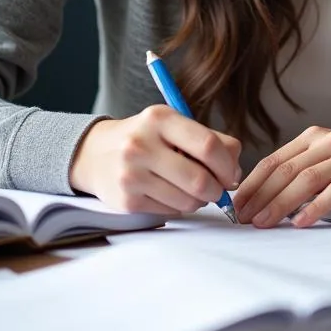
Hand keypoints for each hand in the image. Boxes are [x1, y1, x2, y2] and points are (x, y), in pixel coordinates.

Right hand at [69, 106, 241, 215]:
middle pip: (200, 179)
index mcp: (160, 119)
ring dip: (198, 200)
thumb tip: (235, 170)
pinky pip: (170, 211)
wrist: (95, 154)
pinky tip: (169, 193)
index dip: (227, 165)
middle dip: (217, 190)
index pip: (207, 145)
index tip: (231, 175)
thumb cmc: (147, 138)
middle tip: (217, 189)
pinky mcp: (127, 200)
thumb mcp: (174, 126)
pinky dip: (178, 206)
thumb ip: (211, 140)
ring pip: (187, 200)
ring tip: (191, 189)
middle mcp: (142, 144)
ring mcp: (132, 174)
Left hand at [234, 127, 330, 228]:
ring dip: (281, 202)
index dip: (252, 184)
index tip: (235, 207)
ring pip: (307, 179)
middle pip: (286, 170)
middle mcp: (330, 140)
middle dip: (260, 196)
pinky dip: (318, 206)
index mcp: (316, 137)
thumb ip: (309, 173)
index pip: (275, 161)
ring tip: (264, 222)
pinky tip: (303, 220)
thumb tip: (268, 200)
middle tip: (243, 219)